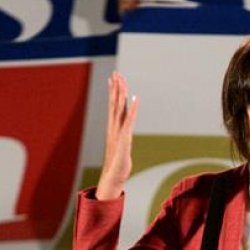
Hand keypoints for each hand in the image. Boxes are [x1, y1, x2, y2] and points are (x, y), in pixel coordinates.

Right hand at [96, 71, 138, 199]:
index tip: (114, 78)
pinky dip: (133, 109)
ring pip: (119, 108)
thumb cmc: (117, 165)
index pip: (113, 106)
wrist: (113, 177)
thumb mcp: (121, 149)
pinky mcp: (124, 138)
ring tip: (122, 79)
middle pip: (115, 103)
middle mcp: (114, 127)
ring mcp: (118, 132)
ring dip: (121, 93)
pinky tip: (136, 98)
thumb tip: (124, 137)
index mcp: (113, 128)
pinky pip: (129, 120)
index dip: (114, 91)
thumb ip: (123, 140)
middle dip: (116, 87)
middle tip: (116, 72)